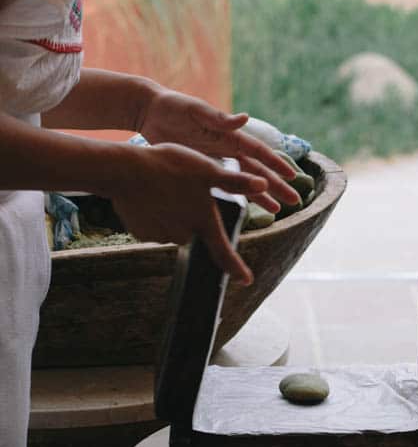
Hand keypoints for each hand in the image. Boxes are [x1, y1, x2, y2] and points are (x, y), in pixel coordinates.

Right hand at [109, 142, 279, 284]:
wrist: (126, 170)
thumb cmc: (170, 167)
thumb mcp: (207, 170)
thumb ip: (235, 182)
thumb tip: (263, 184)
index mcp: (203, 222)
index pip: (224, 252)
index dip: (237, 267)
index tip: (246, 279)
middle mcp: (184, 234)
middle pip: (193, 232)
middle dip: (190, 217)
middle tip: (180, 190)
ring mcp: (160, 236)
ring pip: (172, 228)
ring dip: (170, 214)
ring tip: (163, 190)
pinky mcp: (140, 232)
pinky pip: (152, 226)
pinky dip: (152, 214)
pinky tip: (148, 196)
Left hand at [137, 85, 299, 210]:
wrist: (150, 112)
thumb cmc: (173, 106)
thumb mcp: (195, 110)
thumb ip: (218, 118)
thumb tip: (245, 118)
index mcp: (229, 135)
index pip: (259, 152)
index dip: (276, 164)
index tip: (292, 177)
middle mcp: (227, 149)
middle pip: (258, 170)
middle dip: (277, 185)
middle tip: (294, 201)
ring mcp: (216, 160)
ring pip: (244, 181)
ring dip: (261, 195)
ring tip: (276, 211)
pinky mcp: (202, 169)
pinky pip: (224, 186)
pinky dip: (235, 197)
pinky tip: (243, 210)